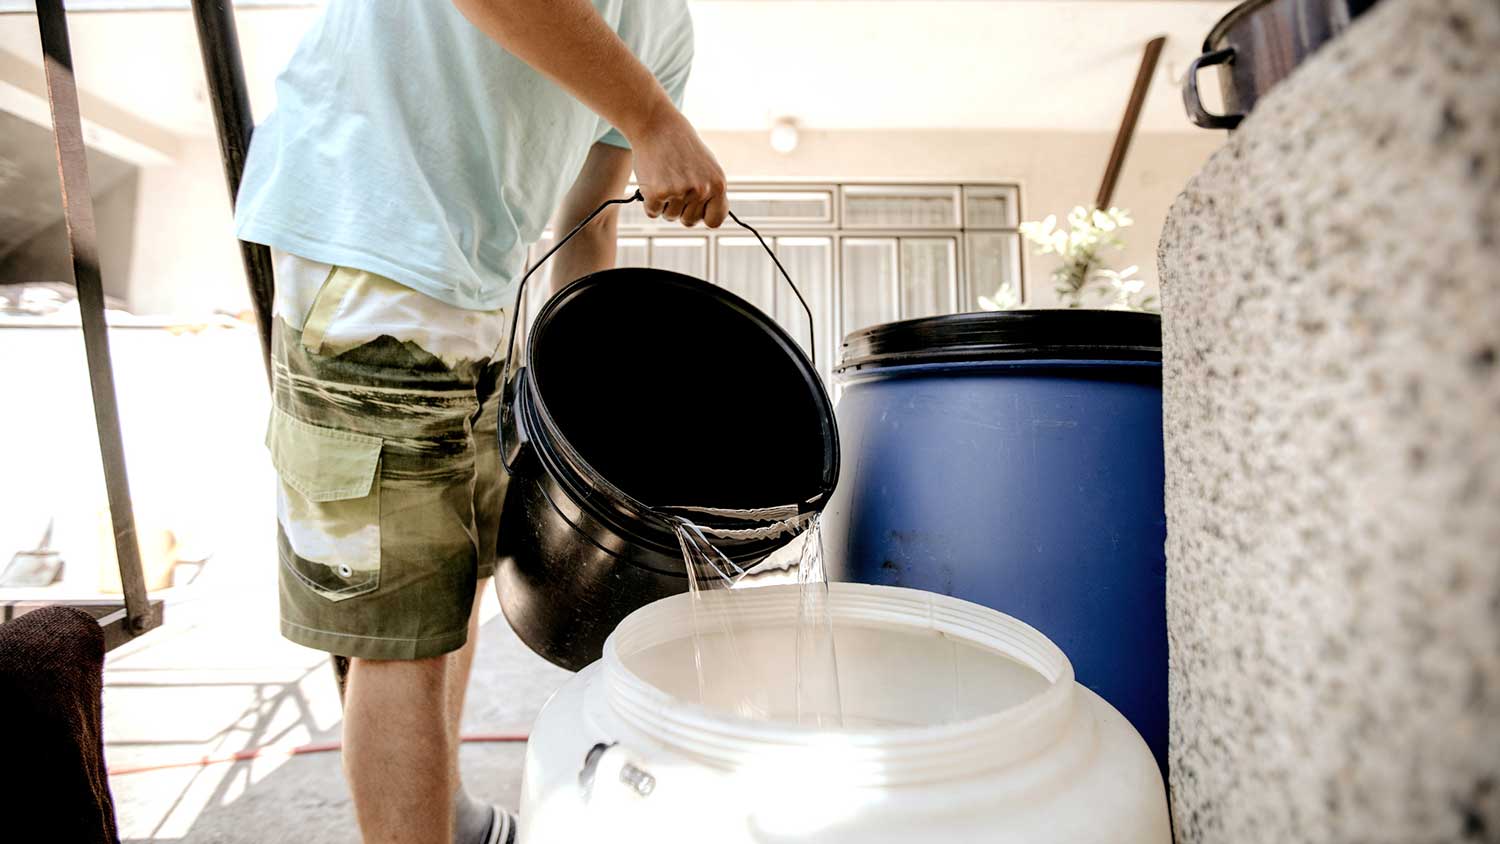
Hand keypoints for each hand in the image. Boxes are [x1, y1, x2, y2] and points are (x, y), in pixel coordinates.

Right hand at [628, 106, 727, 227]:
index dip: (703, 216)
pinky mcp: (657, 194)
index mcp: (718, 185)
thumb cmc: (681, 147)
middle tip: (675, 184)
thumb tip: (711, 220)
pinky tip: (653, 180)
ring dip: (665, 203)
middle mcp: (701, 190)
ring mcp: (679, 192)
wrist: (657, 125)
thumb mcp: (707, 168)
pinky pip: (653, 212)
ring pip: (670, 217)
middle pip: (689, 221)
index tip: (695, 209)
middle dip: (681, 208)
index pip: (714, 221)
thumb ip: (711, 193)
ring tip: (665, 177)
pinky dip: (650, 201)